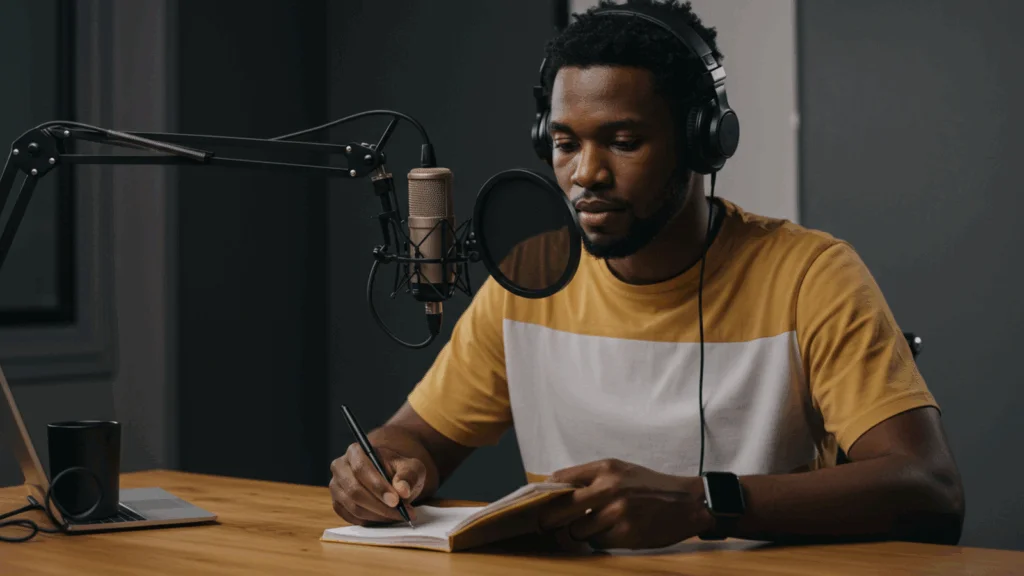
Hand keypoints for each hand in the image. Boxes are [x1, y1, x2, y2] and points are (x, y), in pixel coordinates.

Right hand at [329, 442, 426, 525]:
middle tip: (401, 513)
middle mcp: (340, 468)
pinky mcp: (337, 504)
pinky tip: (386, 519)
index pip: (361, 468)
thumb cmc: (400, 471)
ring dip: (378, 515)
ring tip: (399, 516)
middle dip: (379, 505)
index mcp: (355, 451)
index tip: (395, 500)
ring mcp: (336, 487)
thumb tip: (403, 490)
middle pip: (354, 490)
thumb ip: (408, 476)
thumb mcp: (411, 468)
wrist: (392, 480)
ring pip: (353, 507)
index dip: (377, 486)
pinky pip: (352, 518)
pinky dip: (371, 521)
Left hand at [538, 458, 712, 549]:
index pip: (560, 479)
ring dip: (579, 533)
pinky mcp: (626, 534)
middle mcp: (609, 488)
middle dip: (550, 520)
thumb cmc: (650, 486)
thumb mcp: (621, 470)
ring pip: (576, 530)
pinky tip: (610, 533)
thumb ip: (591, 477)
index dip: (546, 494)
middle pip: (560, 509)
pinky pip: (596, 542)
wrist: (688, 502)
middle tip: (546, 526)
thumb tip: (555, 489)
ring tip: (592, 527)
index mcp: (606, 468)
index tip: (541, 502)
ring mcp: (618, 512)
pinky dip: (598, 541)